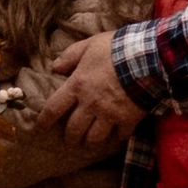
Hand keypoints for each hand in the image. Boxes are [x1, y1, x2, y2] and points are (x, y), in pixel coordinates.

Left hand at [46, 29, 143, 151]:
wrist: (146, 58)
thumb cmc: (115, 48)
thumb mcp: (89, 45)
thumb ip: (70, 56)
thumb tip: (54, 67)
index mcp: (77, 86)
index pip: (54, 108)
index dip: (45, 120)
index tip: (41, 127)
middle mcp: (90, 105)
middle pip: (74, 129)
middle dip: (70, 137)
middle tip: (70, 140)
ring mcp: (109, 114)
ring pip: (94, 137)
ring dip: (91, 140)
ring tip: (90, 141)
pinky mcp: (127, 119)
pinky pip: (120, 135)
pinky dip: (117, 136)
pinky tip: (117, 135)